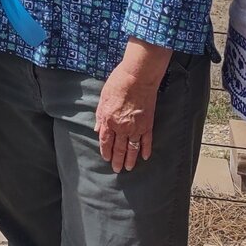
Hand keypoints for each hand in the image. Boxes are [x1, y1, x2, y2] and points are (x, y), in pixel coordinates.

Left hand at [95, 58, 164, 173]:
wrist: (138, 77)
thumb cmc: (118, 83)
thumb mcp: (103, 98)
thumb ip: (100, 116)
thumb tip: (97, 129)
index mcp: (109, 120)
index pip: (105, 141)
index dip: (106, 151)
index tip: (106, 158)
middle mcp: (122, 127)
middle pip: (119, 148)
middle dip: (117, 160)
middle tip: (117, 169)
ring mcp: (136, 127)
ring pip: (132, 148)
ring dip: (130, 159)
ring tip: (129, 168)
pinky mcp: (148, 124)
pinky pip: (146, 141)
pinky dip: (145, 150)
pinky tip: (144, 157)